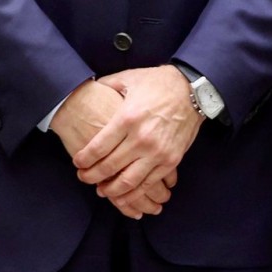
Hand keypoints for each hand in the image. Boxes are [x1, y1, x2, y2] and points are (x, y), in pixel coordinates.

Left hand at [50, 80, 180, 218]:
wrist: (193, 90)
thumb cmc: (158, 83)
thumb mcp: (129, 78)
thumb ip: (106, 85)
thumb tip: (87, 88)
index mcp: (127, 118)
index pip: (97, 149)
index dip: (83, 161)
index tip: (78, 164)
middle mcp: (141, 138)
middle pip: (108, 167)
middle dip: (91, 177)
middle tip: (84, 177)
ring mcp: (158, 152)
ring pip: (128, 182)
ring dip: (110, 190)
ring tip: (102, 189)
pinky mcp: (171, 160)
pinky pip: (149, 183)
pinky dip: (134, 193)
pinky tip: (124, 193)